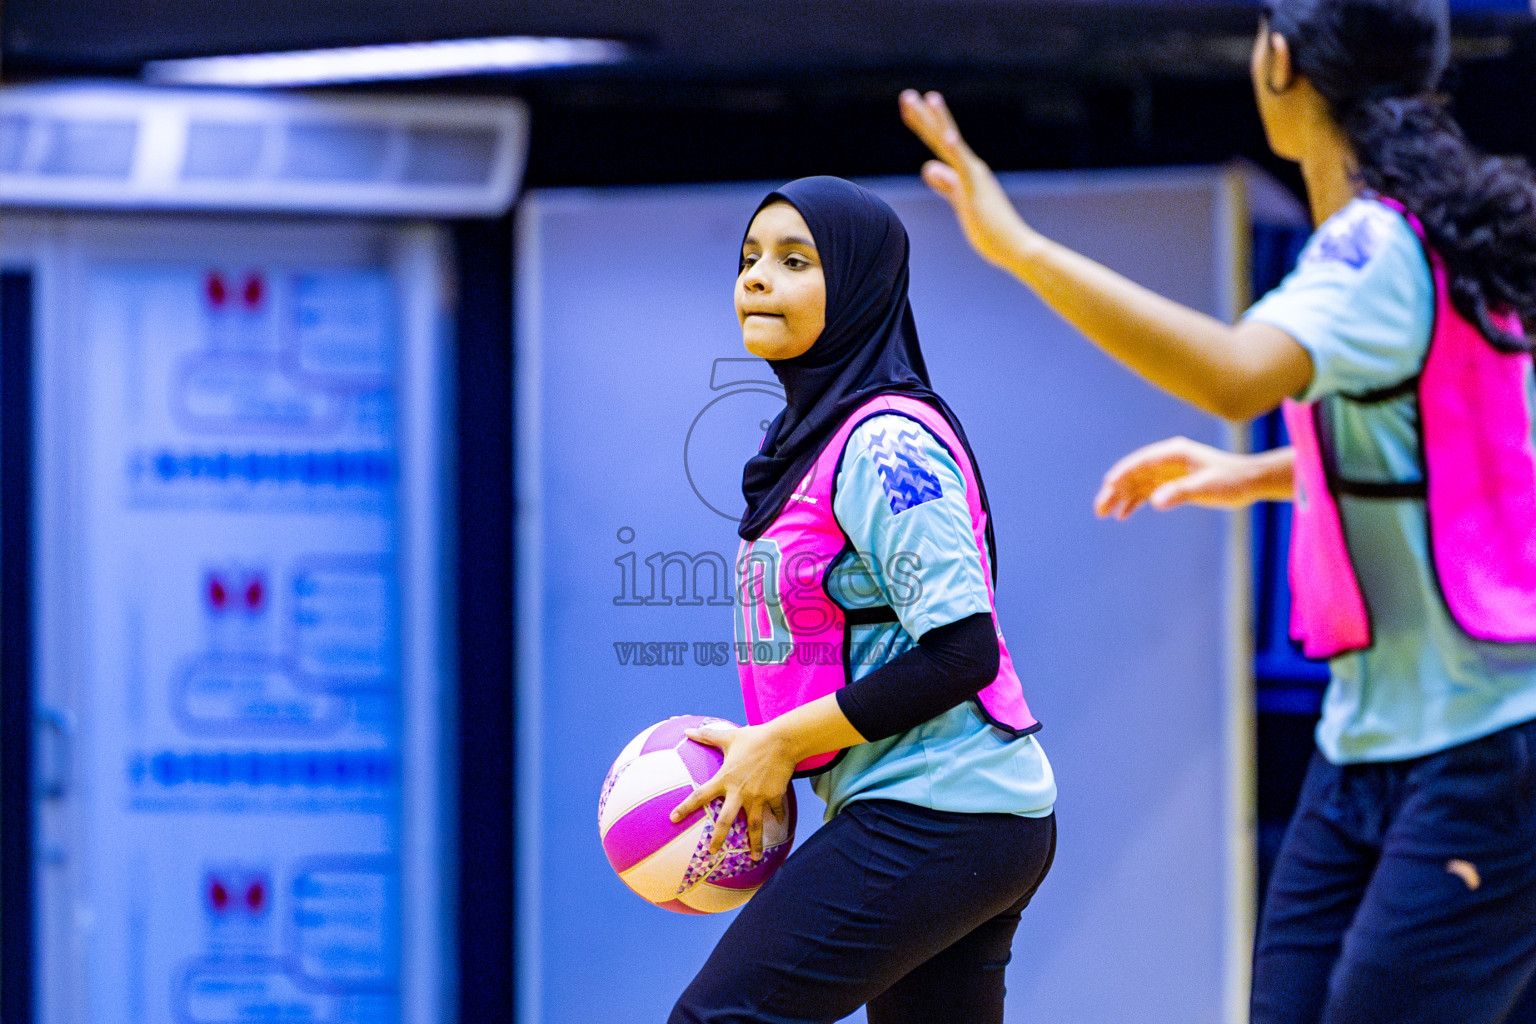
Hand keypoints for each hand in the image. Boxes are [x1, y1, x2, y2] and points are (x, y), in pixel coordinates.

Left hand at [668, 720, 793, 860]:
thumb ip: (706, 735)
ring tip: (755, 859)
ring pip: (755, 825)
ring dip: (755, 843)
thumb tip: (687, 730)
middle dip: (718, 839)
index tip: (673, 819)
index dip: (686, 807)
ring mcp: (758, 796)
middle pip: (726, 821)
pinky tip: (778, 826)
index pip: (700, 795)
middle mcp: (740, 792)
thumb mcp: (728, 736)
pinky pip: (775, 811)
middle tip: (712, 853)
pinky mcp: (774, 796)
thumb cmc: (753, 737)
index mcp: (725, 779)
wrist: (782, 740)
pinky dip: (777, 818)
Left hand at [899, 89, 1032, 268]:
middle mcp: (970, 166)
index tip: (907, 107)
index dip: (922, 124)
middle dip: (923, 116)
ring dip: (940, 120)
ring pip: (952, 143)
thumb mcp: (960, 201)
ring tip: (929, 98)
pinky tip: (948, 137)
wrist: (1014, 246)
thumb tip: (929, 167)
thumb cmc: (989, 229)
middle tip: (906, 96)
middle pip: (941, 136)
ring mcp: (974, 176)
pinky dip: (956, 151)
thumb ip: (946, 184)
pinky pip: (964, 168)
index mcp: (965, 170)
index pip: (938, 142)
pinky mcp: (976, 190)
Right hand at [1094, 436, 1286, 518]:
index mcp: (1173, 453)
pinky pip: (1147, 490)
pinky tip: (1123, 515)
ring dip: (1120, 497)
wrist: (1250, 481)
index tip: (1107, 487)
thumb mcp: (1206, 488)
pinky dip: (1134, 501)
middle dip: (1114, 490)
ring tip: (1105, 514)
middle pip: (1133, 473)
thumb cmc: (1231, 481)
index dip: (1121, 474)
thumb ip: (1179, 493)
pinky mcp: (1172, 482)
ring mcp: (1168, 470)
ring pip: (1137, 483)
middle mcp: (1167, 459)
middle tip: (1099, 509)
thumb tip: (1153, 502)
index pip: (1140, 462)